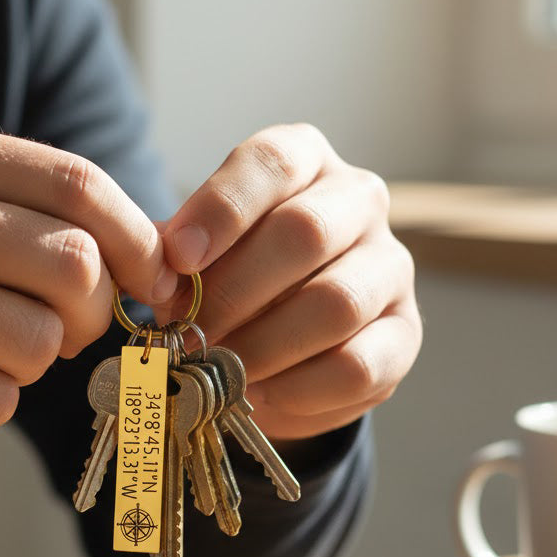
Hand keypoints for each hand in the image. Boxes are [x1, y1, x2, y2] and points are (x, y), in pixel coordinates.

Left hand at [155, 123, 420, 440]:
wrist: (284, 337)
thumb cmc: (231, 278)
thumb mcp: (197, 253)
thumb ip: (173, 254)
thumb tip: (152, 272)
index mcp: (303, 162)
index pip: (272, 163)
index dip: (221, 209)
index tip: (176, 258)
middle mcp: (358, 201)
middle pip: (306, 232)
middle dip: (234, 291)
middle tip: (188, 334)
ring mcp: (390, 266)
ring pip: (337, 302)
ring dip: (264, 346)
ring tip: (216, 370)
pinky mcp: (404, 334)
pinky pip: (359, 366)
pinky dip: (299, 388)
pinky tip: (257, 394)